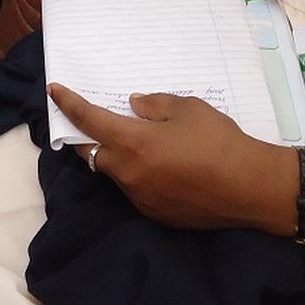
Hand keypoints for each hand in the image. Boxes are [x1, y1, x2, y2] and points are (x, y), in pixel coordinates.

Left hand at [48, 83, 300, 233]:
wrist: (250, 187)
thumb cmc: (218, 140)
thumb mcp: (187, 108)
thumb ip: (154, 105)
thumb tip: (133, 106)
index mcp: (132, 143)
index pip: (88, 121)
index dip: (68, 104)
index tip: (54, 90)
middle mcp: (128, 174)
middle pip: (89, 153)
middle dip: (83, 135)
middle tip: (88, 119)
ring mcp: (140, 198)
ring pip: (113, 172)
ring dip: (114, 155)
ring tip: (134, 141)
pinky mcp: (155, 213)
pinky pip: (134, 189)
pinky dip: (135, 174)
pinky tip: (157, 165)